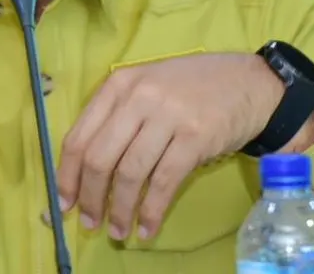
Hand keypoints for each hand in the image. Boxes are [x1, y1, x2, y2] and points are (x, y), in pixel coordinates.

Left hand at [55, 52, 288, 240]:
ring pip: (130, 173)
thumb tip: (86, 170)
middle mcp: (139, 97)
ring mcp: (168, 116)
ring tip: (118, 230)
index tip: (64, 202)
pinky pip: (164, 182)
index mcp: (119, 84)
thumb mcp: (146, 86)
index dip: (67, 176)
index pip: (79, 136)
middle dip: (90, 197)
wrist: (249, 83)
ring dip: (120, 209)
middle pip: (100, 158)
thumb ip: (116, 116)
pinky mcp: (195, 138)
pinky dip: (151, 211)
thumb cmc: (192, 87)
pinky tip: (146, 228)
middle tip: (90, 222)